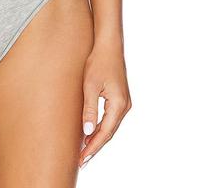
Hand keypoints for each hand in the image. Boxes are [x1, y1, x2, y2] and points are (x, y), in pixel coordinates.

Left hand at [78, 38, 131, 169]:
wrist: (108, 46)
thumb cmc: (98, 62)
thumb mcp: (90, 86)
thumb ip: (89, 110)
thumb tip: (87, 132)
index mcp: (118, 104)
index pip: (104, 133)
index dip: (93, 147)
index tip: (82, 158)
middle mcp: (125, 106)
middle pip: (109, 132)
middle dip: (95, 146)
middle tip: (81, 160)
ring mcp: (124, 102)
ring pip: (110, 126)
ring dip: (98, 137)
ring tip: (84, 149)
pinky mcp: (120, 98)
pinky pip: (110, 118)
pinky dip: (101, 127)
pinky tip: (91, 132)